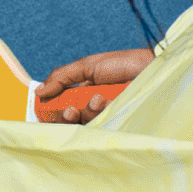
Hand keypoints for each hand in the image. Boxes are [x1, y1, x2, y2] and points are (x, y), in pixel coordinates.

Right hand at [35, 47, 153, 124]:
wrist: (154, 68)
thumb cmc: (124, 64)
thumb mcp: (88, 65)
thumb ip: (62, 76)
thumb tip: (38, 91)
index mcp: (83, 93)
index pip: (61, 106)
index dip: (52, 109)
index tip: (45, 106)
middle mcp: (93, 107)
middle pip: (69, 122)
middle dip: (64, 118)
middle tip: (70, 111)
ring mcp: (107, 117)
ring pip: (84, 126)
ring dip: (86, 113)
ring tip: (97, 100)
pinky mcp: (120, 123)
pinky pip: (102, 127)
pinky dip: (101, 114)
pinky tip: (107, 103)